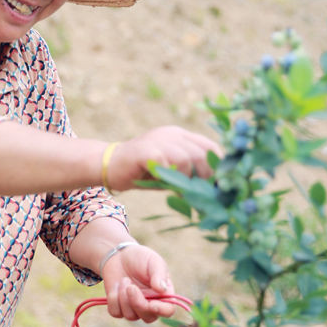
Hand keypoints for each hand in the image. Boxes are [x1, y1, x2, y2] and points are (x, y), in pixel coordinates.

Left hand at [102, 242, 177, 322]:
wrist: (119, 255)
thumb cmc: (140, 257)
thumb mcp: (153, 261)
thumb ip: (159, 274)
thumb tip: (162, 289)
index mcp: (163, 294)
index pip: (168, 310)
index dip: (161, 311)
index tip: (152, 304)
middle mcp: (150, 304)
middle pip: (148, 317)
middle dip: (137, 303)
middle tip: (131, 286)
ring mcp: (134, 308)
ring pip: (130, 316)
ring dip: (124, 297)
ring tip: (124, 280)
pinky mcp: (120, 308)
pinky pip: (116, 312)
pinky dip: (114, 299)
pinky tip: (117, 286)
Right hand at [105, 126, 219, 192]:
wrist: (110, 165)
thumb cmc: (144, 172)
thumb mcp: (173, 172)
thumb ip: (191, 174)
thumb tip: (216, 190)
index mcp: (181, 136)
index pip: (211, 147)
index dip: (217, 167)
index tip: (215, 185)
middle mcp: (173, 134)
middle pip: (202, 154)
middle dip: (203, 177)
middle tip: (194, 191)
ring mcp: (158, 140)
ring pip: (186, 159)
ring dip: (184, 179)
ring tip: (175, 188)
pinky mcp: (146, 150)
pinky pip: (165, 164)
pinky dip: (166, 177)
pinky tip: (160, 181)